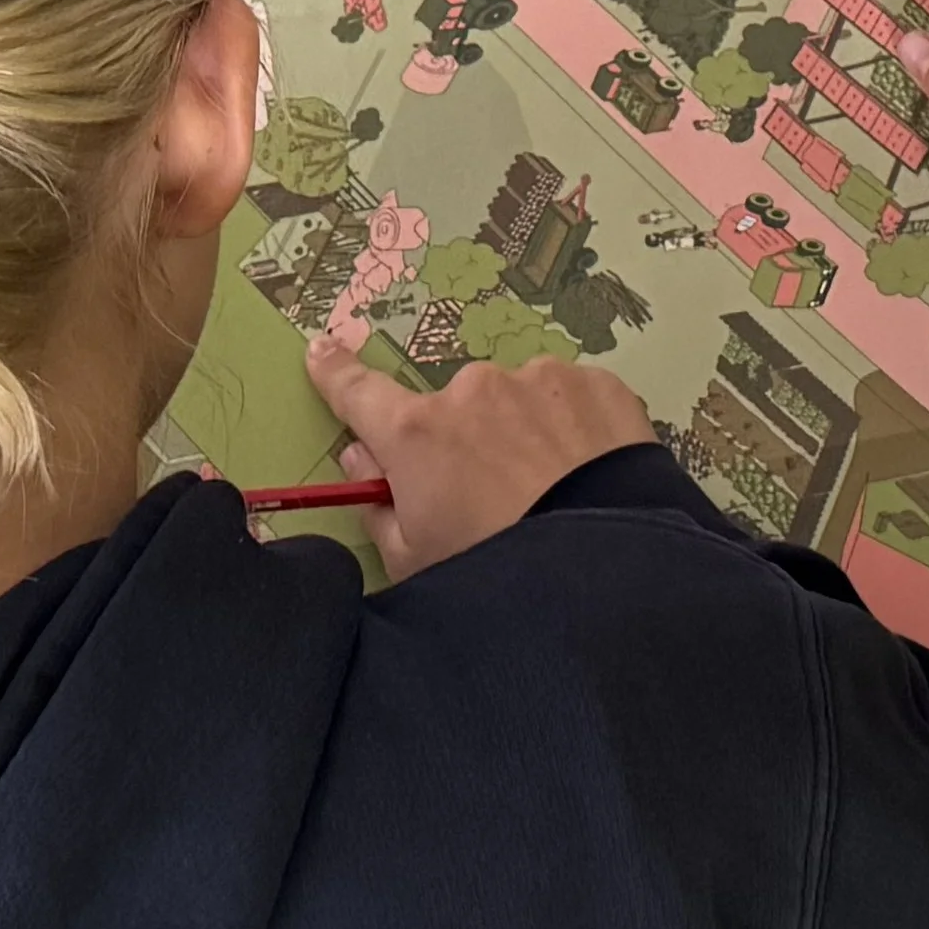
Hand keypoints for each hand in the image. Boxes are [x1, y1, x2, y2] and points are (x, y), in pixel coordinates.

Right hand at [303, 330, 653, 577]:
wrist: (606, 575)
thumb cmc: (494, 575)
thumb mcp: (415, 562)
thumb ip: (379, 507)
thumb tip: (362, 458)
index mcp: (417, 432)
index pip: (357, 392)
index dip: (335, 374)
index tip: (322, 352)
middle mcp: (474, 390)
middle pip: (454, 411)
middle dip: (466, 443)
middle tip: (496, 500)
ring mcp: (541, 381)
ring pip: (519, 402)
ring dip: (525, 435)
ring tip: (554, 494)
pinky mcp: (600, 387)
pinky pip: (572, 403)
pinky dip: (576, 432)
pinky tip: (590, 476)